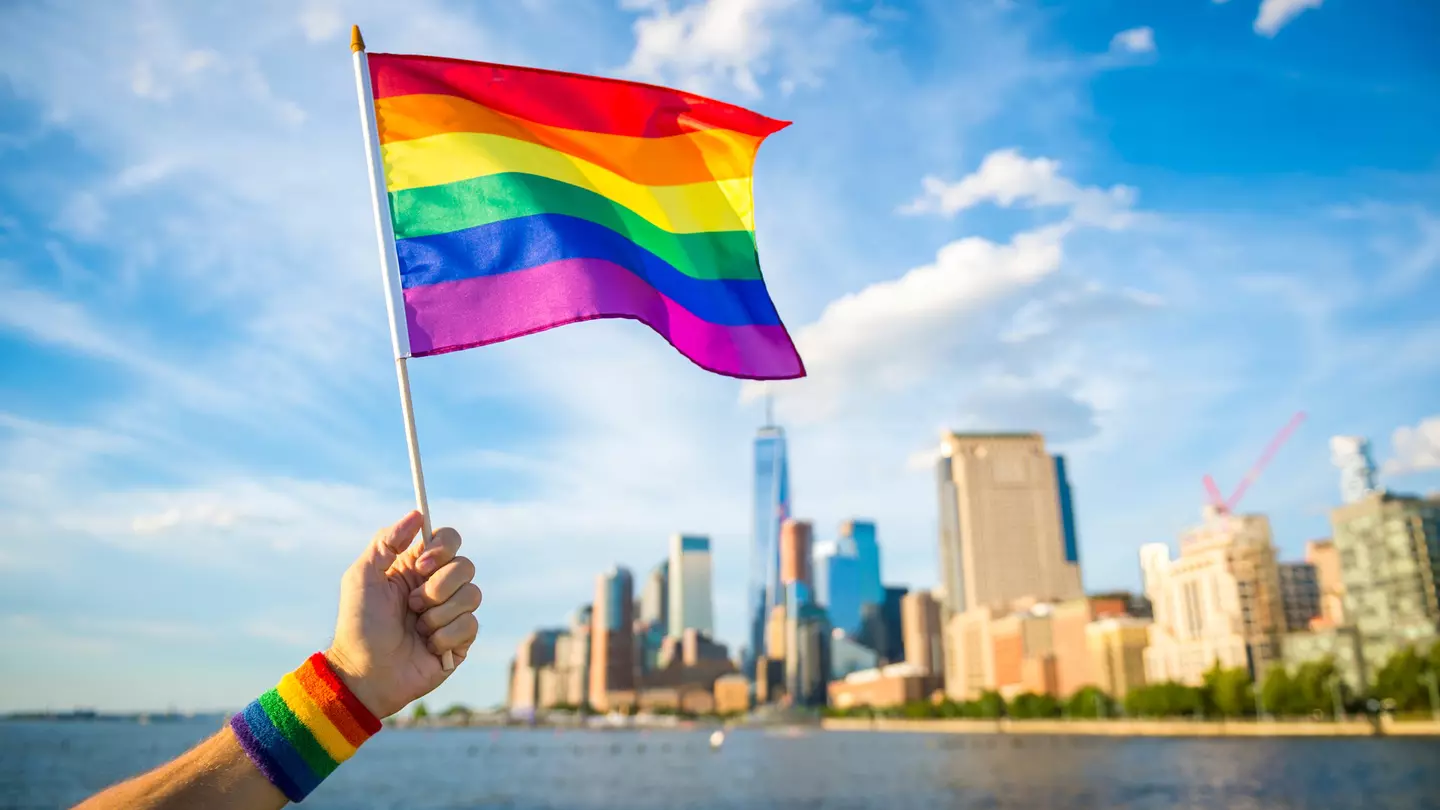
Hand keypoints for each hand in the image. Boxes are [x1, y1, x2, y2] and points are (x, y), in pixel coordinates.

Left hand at [323, 511, 481, 717]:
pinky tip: (427, 646)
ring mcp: (451, 613)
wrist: (364, 673)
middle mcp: (438, 587)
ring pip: (472, 595)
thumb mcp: (362, 576)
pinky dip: (444, 636)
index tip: (420, 566)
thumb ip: (386, 541)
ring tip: (417, 627)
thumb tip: (418, 514)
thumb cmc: (359, 625)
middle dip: (438, 586)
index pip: (449, 539)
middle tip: (413, 604)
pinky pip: (470, 625)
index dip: (442, 548)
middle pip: (466, 565)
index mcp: (417, 567)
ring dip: (439, 614)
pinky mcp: (461, 640)